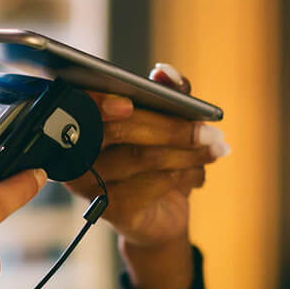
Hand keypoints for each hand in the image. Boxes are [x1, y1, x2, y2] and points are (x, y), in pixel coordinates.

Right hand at [68, 64, 229, 249]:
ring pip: (143, 158)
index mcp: (77, 121)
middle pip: (120, 131)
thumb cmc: (153, 157)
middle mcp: (72, 153)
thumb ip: (164, 92)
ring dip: (188, 153)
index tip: (127, 103)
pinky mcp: (110, 210)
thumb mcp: (163, 121)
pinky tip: (198, 174)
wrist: (156, 216)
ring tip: (216, 148)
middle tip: (210, 130)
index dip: (99, 103)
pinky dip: (184, 177)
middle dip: (172, 128)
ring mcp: (88, 185)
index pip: (79, 105)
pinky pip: (153, 185)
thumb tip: (165, 72)